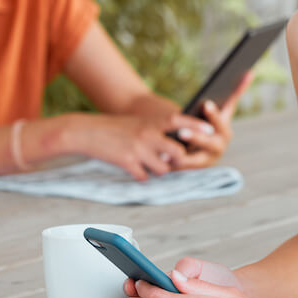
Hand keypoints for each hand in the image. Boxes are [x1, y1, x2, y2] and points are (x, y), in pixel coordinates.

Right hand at [70, 112, 197, 179]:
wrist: (86, 131)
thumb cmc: (115, 128)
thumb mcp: (138, 123)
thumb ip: (155, 131)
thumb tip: (172, 149)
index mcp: (151, 121)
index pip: (180, 121)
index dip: (197, 126)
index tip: (211, 131)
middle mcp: (147, 134)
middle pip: (177, 152)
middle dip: (177, 160)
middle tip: (173, 161)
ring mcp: (138, 149)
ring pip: (163, 168)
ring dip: (159, 169)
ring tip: (149, 164)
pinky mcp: (127, 162)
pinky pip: (144, 176)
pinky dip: (142, 175)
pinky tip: (134, 169)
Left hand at [173, 71, 252, 168]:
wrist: (196, 143)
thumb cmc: (206, 120)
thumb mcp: (213, 108)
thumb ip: (235, 91)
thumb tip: (251, 72)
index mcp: (224, 130)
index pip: (221, 121)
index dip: (214, 114)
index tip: (206, 104)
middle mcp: (218, 146)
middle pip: (210, 143)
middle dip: (196, 137)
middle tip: (182, 132)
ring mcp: (207, 160)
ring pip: (196, 161)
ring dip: (183, 158)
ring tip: (168, 152)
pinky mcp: (193, 170)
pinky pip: (184, 169)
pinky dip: (174, 166)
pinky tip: (163, 161)